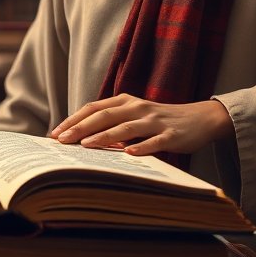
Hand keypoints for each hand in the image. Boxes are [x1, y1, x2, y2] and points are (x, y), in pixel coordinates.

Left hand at [48, 95, 234, 156]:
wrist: (200, 118)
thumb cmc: (160, 120)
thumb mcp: (135, 116)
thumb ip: (113, 123)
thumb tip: (83, 138)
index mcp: (126, 102)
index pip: (93, 108)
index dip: (73, 119)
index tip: (55, 133)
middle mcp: (137, 108)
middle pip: (104, 116)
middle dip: (81, 128)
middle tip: (62, 140)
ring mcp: (155, 121)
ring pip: (126, 128)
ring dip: (105, 136)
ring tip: (86, 145)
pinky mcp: (171, 135)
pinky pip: (155, 142)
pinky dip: (142, 147)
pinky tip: (130, 154)